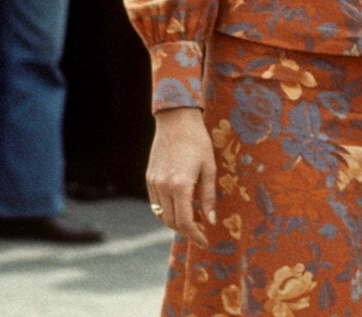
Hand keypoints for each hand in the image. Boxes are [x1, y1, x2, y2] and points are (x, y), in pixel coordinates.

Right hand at [147, 107, 216, 247]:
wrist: (177, 120)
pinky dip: (166, 211)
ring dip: (175, 223)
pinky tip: (179, 207)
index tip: (205, 240)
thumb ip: (209, 196)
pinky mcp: (149, 178)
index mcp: (180, 185)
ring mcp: (153, 183)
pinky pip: (156, 204)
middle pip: (171, 222)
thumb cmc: (198, 141)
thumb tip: (211, 221)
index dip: (195, 234)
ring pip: (161, 215)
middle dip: (186, 231)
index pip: (185, 221)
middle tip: (201, 231)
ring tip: (192, 221)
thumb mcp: (209, 168)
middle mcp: (163, 187)